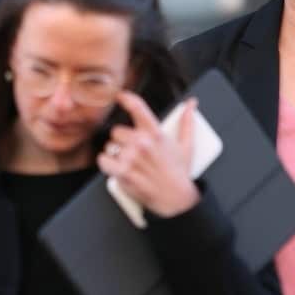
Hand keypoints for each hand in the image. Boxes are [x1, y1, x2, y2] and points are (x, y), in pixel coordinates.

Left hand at [98, 92, 198, 218]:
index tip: (120, 96)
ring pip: (110, 146)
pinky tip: (115, 167)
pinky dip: (106, 164)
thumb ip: (187, 122)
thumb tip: (191, 104)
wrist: (175, 199)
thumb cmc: (179, 173)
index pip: (138, 107)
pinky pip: (103, 160)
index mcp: (156, 133)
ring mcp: (132, 158)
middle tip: (133, 152)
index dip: (126, 98)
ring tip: (129, 163)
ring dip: (115, 154)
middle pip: (117, 131)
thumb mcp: (186, 145)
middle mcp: (143, 143)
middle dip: (122, 140)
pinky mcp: (123, 172)